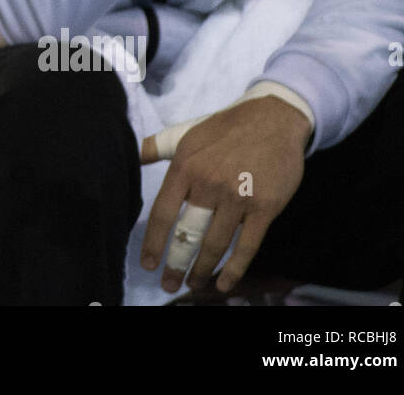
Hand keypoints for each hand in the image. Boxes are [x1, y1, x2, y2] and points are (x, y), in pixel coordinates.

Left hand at [139, 96, 308, 293]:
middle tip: (167, 285)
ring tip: (192, 285)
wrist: (272, 118)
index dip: (153, 242)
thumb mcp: (185, 133)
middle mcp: (208, 184)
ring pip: (215, 244)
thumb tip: (130, 155)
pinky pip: (247, 246)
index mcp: (185, 167)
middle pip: (187, 234)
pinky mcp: (264, 207)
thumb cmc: (223, 128)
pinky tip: (224, 284)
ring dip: (202, 270)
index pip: (163, 213)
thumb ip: (155, 146)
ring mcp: (238, 197)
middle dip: (175, 264)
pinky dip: (235, 270)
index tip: (146, 264)